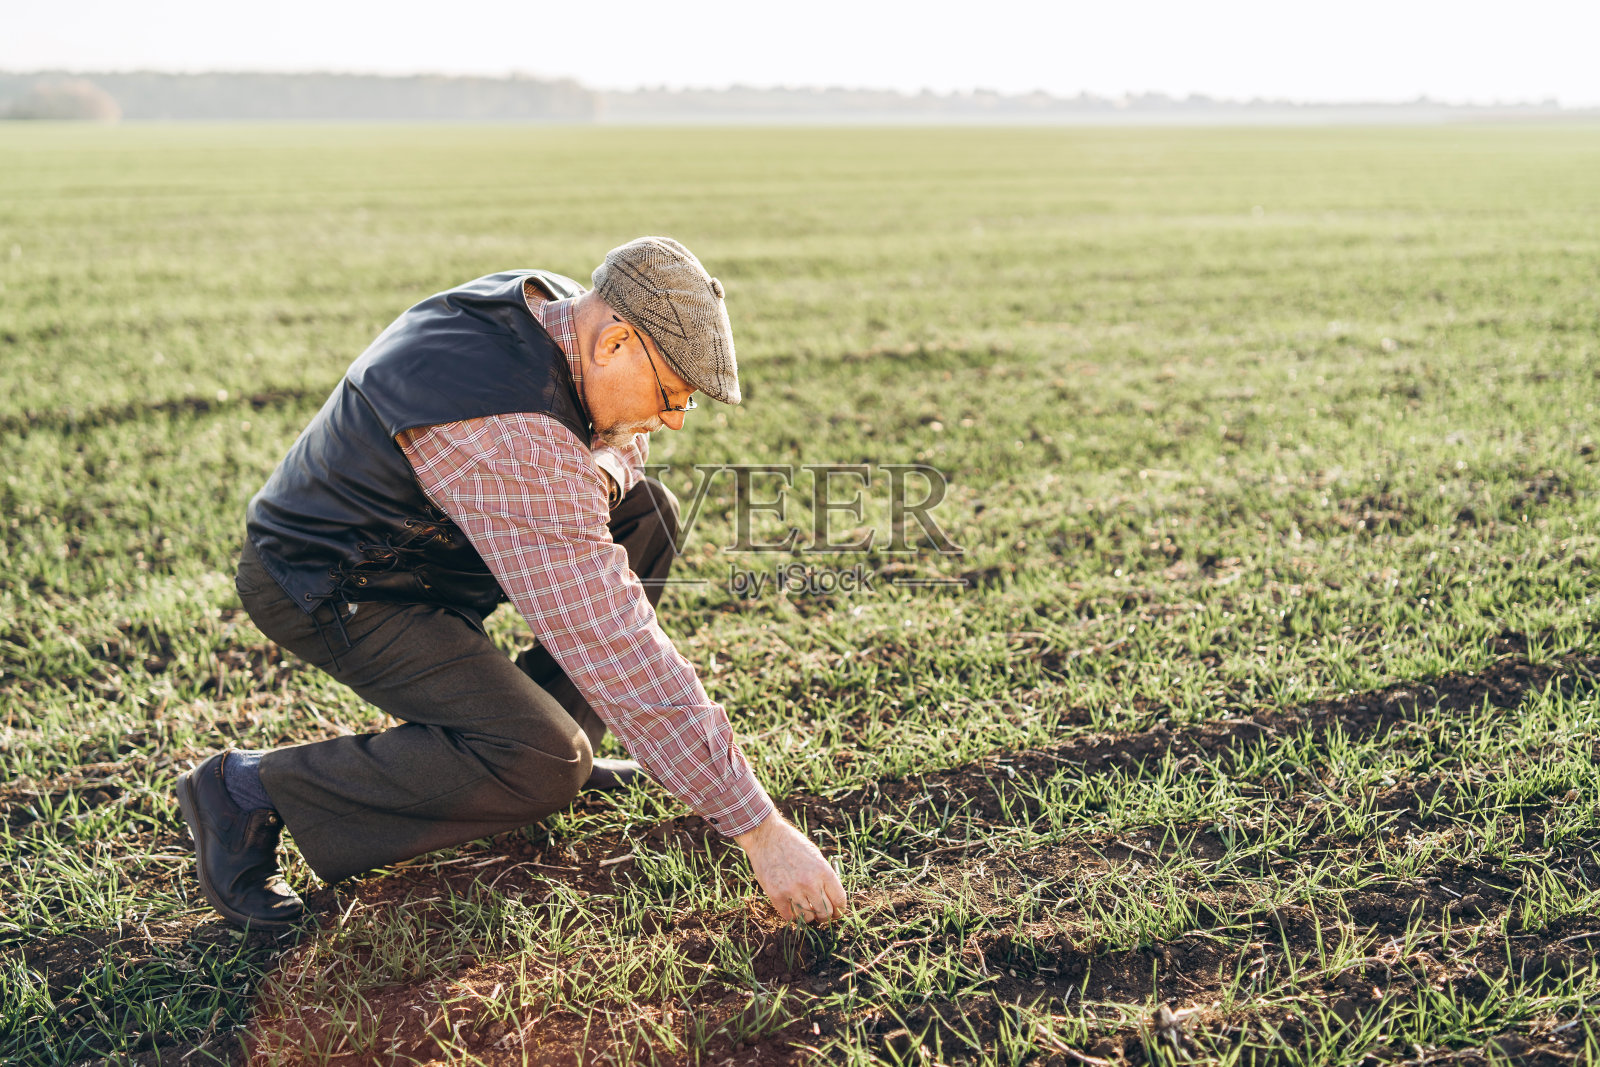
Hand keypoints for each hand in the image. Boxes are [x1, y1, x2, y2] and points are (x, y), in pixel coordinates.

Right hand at [733, 812, 847, 923]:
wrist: (766, 836)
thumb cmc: (793, 844)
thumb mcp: (816, 855)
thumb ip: (824, 877)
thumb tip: (832, 900)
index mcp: (823, 871)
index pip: (839, 900)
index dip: (840, 910)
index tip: (837, 912)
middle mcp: (810, 882)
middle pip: (825, 913)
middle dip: (825, 916)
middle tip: (821, 914)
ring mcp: (792, 890)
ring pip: (808, 918)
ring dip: (809, 917)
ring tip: (806, 910)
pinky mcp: (776, 895)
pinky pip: (789, 917)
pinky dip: (792, 916)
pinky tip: (793, 908)